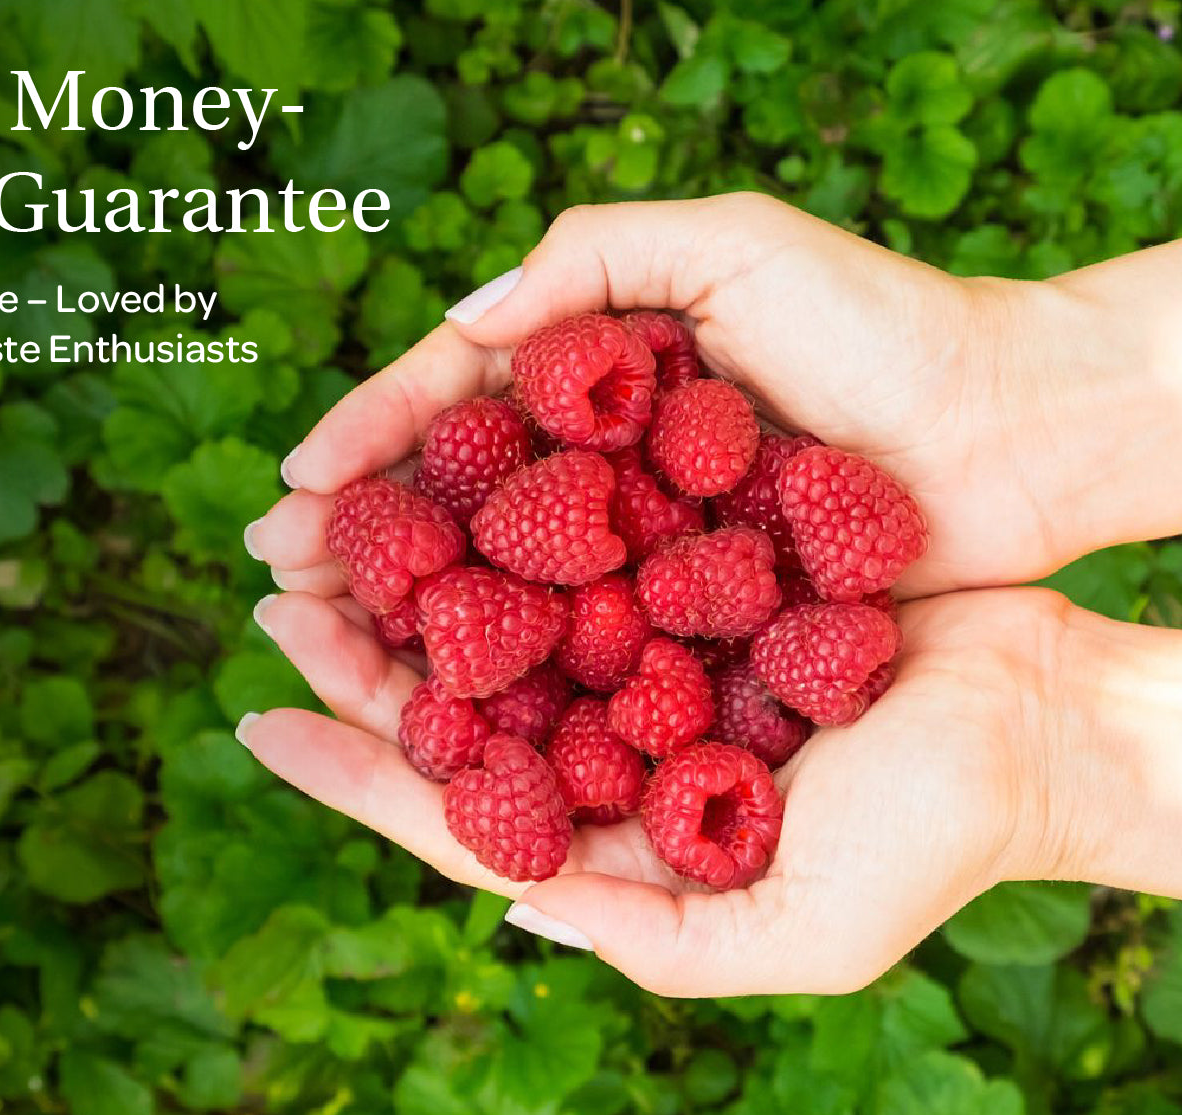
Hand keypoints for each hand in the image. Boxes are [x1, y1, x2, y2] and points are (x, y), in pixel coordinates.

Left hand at [238, 587, 1080, 995]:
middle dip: (362, 644)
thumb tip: (505, 904)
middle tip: (273, 585)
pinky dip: (519, 508)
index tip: (262, 717)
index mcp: (616, 829)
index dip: (355, 766)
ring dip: (419, 564)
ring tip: (330, 518)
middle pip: (460, 694)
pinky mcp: (695, 571)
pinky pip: (588, 535)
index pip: (457, 803)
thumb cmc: (933, 839)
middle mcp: (615, 735)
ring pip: (505, 605)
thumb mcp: (794, 933)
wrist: (1040, 720)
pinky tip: (456, 467)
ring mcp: (649, 648)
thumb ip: (647, 935)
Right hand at [249, 193, 1091, 599]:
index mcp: (595, 371)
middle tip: (276, 577)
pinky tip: (441, 695)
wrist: (1010, 436)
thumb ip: (593, 260)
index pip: (453, 404)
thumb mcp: (736, 247)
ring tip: (325, 638)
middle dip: (360, 537)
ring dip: (407, 612)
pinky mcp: (681, 618)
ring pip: (497, 582)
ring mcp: (636, 546)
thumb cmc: (885, 328)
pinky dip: (507, 669)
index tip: (294, 482)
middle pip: (453, 503)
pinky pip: (575, 644)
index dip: (369, 440)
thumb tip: (458, 330)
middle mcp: (600, 463)